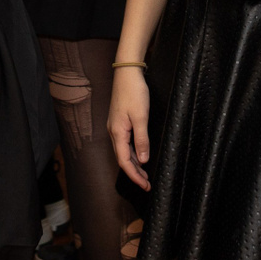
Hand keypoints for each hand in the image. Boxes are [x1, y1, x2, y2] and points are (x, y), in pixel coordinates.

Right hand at [109, 67, 151, 189]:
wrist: (127, 74)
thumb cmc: (134, 92)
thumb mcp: (141, 117)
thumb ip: (142, 139)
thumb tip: (143, 160)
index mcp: (117, 133)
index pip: (125, 161)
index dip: (134, 176)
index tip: (145, 185)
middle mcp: (114, 132)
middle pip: (123, 159)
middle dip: (134, 173)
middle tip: (147, 184)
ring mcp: (115, 127)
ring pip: (123, 152)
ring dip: (134, 164)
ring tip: (145, 175)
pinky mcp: (119, 122)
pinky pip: (125, 143)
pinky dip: (133, 153)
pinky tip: (140, 156)